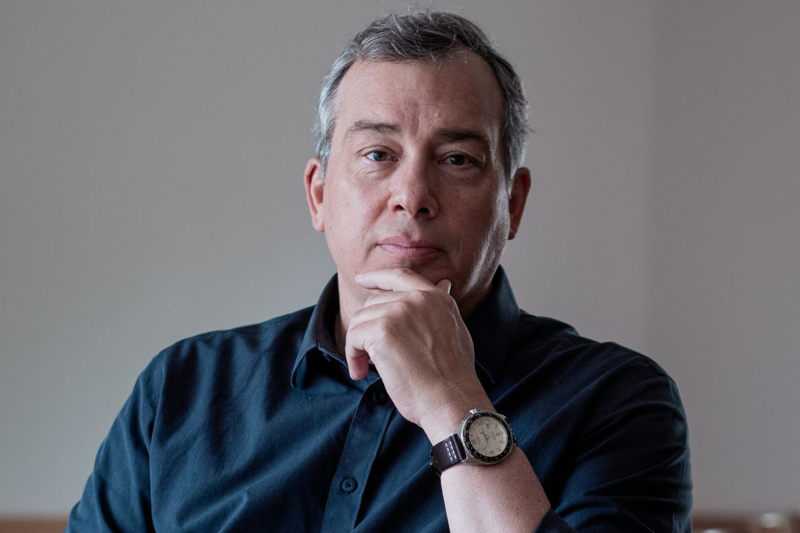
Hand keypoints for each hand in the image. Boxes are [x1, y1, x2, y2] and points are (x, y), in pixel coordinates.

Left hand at [345, 268, 486, 429]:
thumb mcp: (454, 330)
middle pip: (374, 303)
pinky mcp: (382, 330)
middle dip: (368, 329)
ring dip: (358, 346)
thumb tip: (443, 283)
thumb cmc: (452, 377)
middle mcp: (418, 299)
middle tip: (370, 357)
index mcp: (436, 298)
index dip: (377, 277)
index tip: (362, 280)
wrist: (451, 400)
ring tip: (367, 368)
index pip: (401, 276)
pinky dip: (353, 356)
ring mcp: (399, 312)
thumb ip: (441, 307)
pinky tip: (362, 372)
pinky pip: (353, 337)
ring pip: (361, 320)